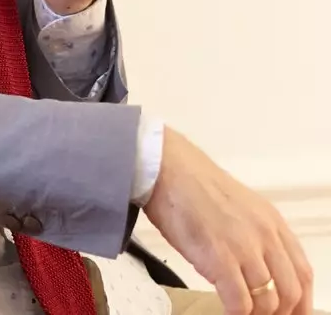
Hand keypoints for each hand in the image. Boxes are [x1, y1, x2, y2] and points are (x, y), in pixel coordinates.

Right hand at [145, 128, 314, 314]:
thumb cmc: (193, 187)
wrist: (166, 168)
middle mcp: (266, 237)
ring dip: (255, 314)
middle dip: (278, 313)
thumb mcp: (241, 208)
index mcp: (274, 224)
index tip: (290, 314)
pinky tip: (227, 311)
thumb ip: (257, 236)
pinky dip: (236, 313)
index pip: (303, 275)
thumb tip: (259, 271)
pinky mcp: (220, 259)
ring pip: (268, 302)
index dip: (301, 303)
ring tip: (240, 312)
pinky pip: (240, 302)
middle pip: (291, 292)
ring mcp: (244, 248)